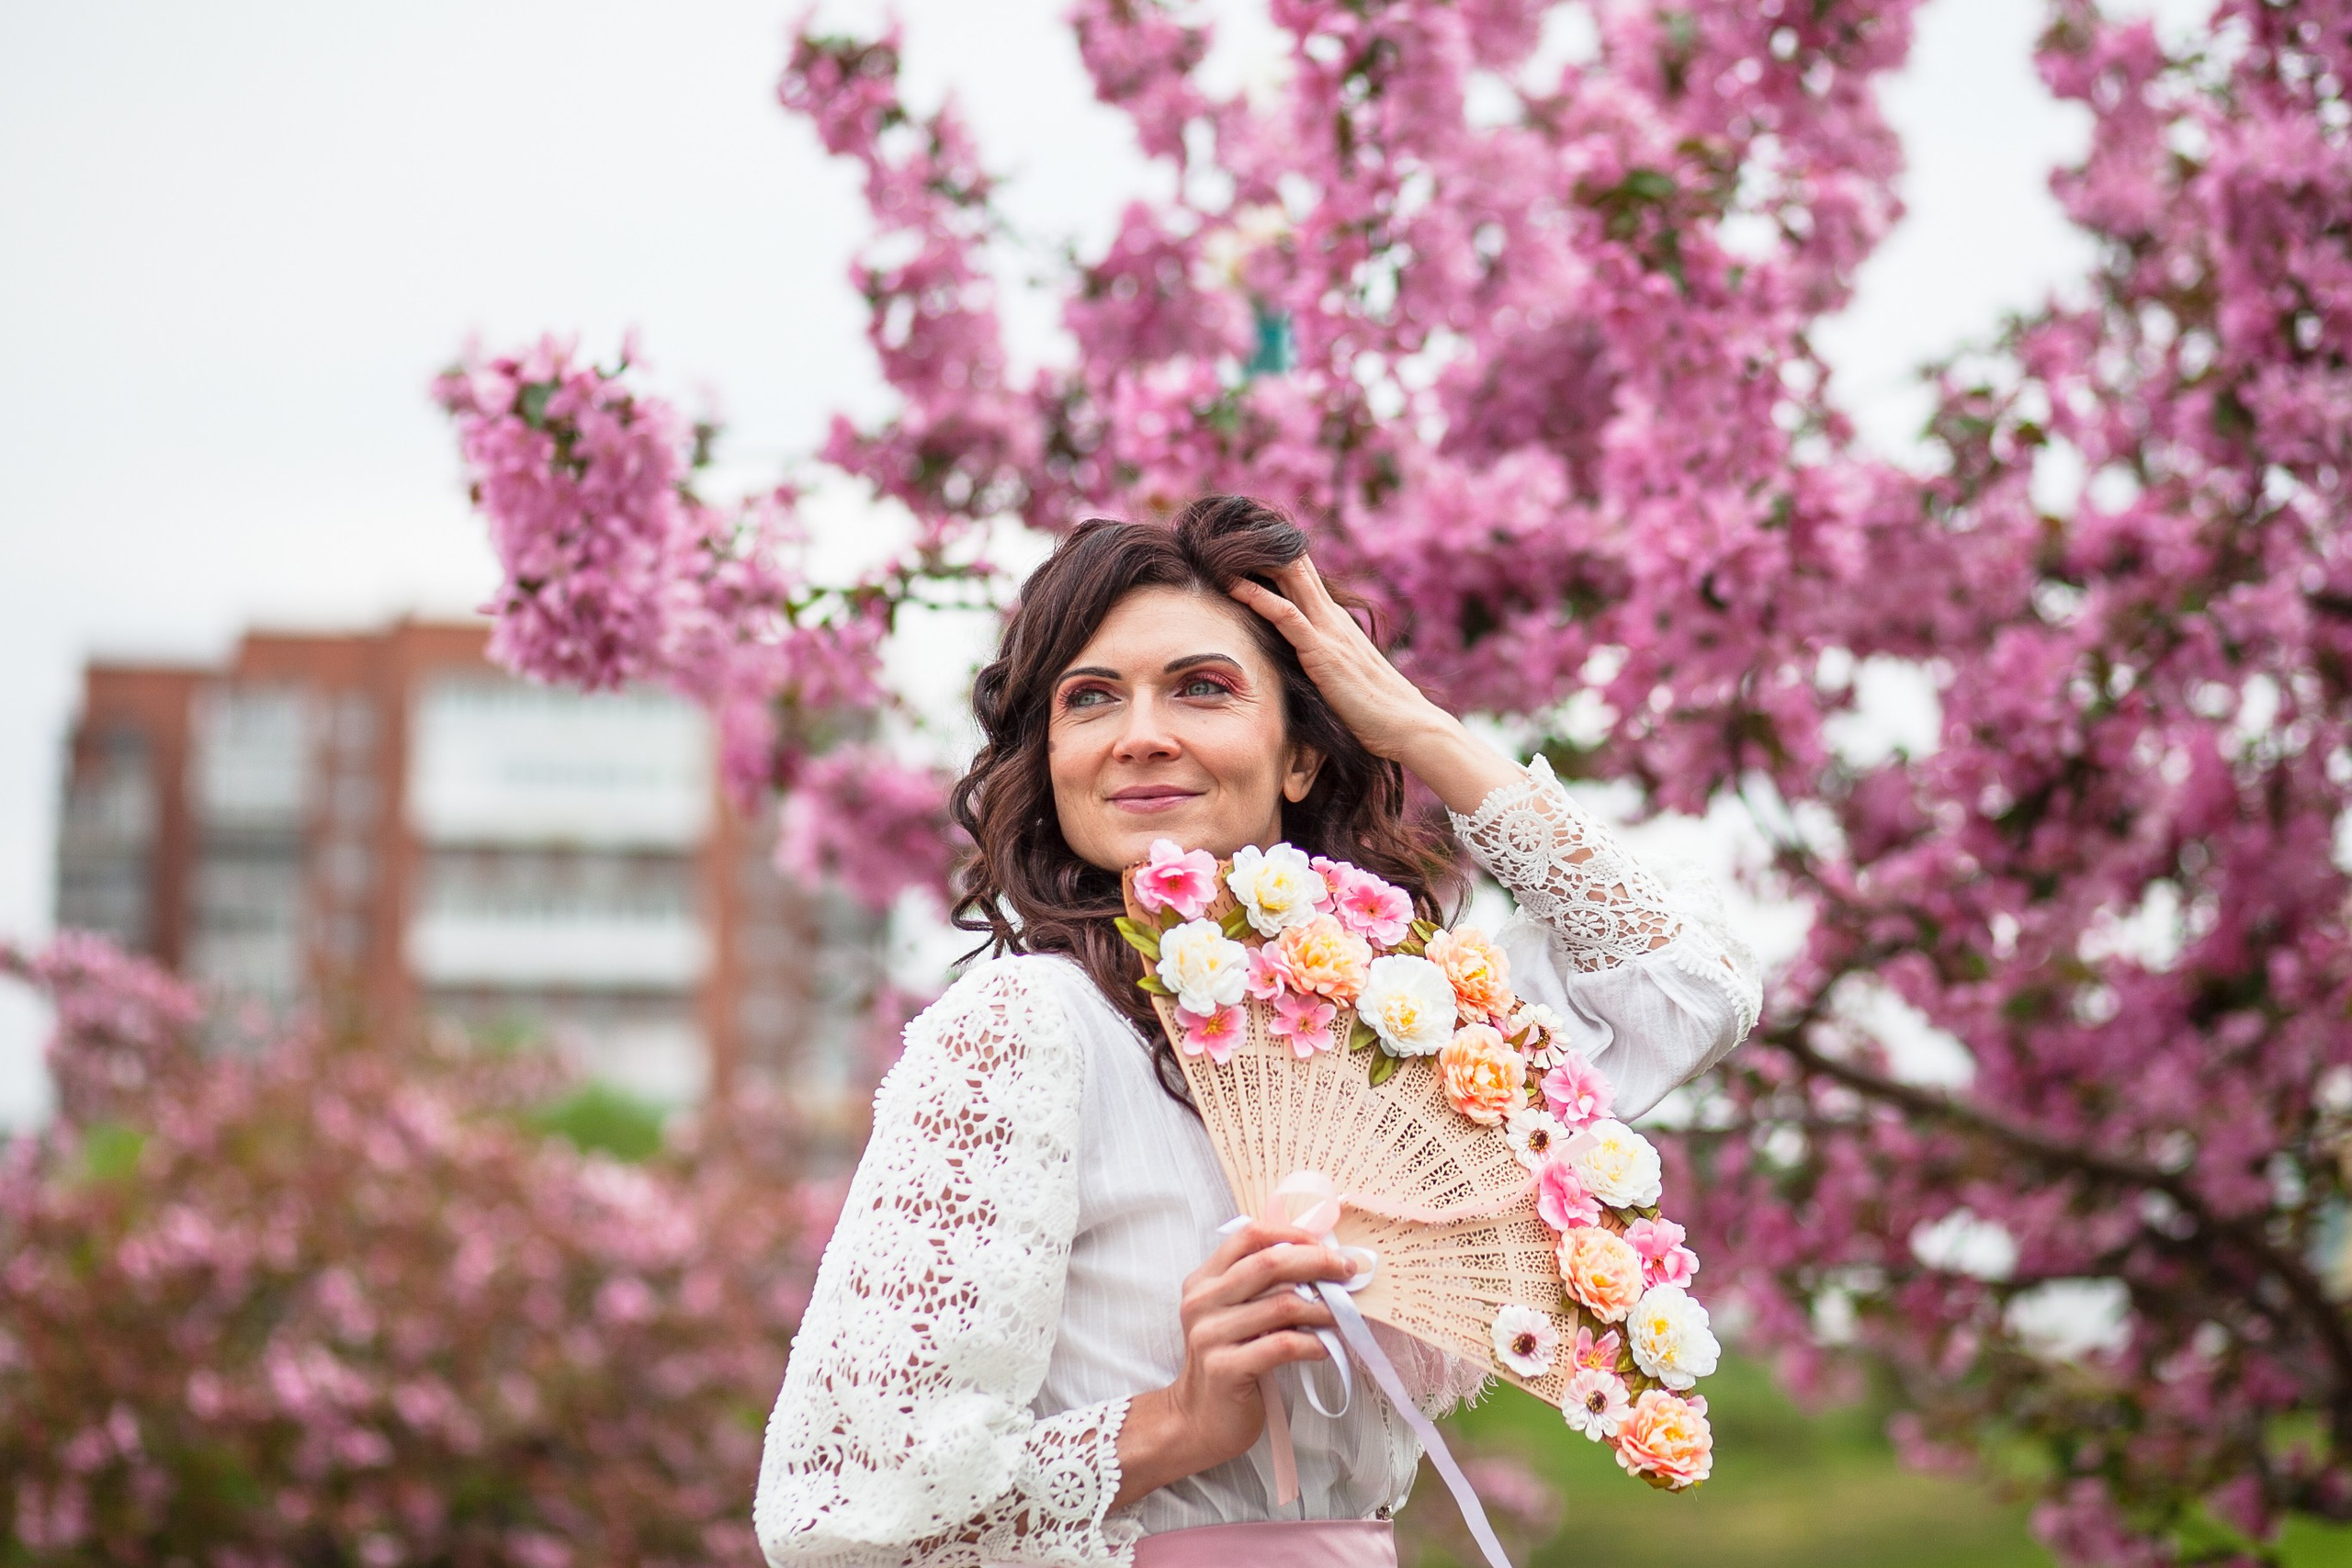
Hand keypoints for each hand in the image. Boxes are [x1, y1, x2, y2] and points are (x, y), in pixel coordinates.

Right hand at [1111, 1220, 1355, 1505]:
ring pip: (1282, 1305)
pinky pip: (1283, 1346)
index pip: (1248, 1237)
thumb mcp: (1232, 1315)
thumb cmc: (1227, 1362)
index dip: (1291, 1235)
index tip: (1323, 1247)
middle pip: (1269, 1264)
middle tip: (1346, 1272)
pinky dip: (1313, 1344)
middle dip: (1317, 1263)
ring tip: (1340, 1316)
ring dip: (1322, 1309)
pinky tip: (1325, 1348)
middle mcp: (1202, 1302)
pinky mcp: (1226, 1368)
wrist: (1197, 1419)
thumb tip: (1319, 1263)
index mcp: (1203, 1281)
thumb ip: (1259, 1288)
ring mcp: (1210, 1335)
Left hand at [1229, 557, 1521, 815]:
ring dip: (1254, 561)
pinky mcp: (1323, 653)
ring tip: (1219, 545)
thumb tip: (1297, 659)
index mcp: (1335, 620)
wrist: (1408, 727)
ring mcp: (1329, 632)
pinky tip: (1234, 586)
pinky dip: (1259, 597)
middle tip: (1224, 527)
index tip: (1240, 539)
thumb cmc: (1375, 710)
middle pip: (1294, 564)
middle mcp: (1332, 617)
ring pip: (1289, 579)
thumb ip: (1322, 658)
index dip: (1273, 552)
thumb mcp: (1342, 674)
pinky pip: (1287, 616)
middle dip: (1260, 544)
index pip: (1301, 572)